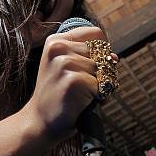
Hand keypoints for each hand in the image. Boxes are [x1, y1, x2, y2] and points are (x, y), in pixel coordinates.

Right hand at [23, 26, 117, 141]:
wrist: (41, 121)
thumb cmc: (60, 95)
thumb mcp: (69, 67)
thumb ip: (91, 57)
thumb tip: (114, 58)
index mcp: (56, 41)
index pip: (96, 34)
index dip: (102, 51)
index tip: (91, 67)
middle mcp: (58, 48)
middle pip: (102, 52)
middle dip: (100, 71)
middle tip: (82, 87)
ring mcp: (64, 63)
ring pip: (103, 69)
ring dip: (98, 85)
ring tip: (80, 95)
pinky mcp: (73, 80)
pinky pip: (102, 85)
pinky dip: (97, 97)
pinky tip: (80, 102)